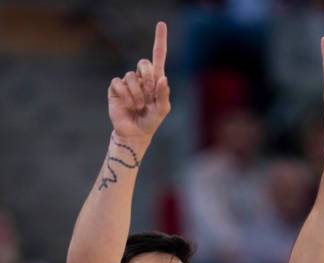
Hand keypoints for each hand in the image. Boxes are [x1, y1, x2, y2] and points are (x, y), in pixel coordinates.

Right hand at [108, 22, 169, 141]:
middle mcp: (141, 78)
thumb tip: (163, 78)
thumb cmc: (150, 121)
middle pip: (143, 63)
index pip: (158, 56)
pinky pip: (119, 83)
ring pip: (131, 76)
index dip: (160, 40)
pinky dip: (126, 95)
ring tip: (139, 106)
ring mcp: (128, 83)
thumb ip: (164, 94)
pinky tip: (129, 105)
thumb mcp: (162, 110)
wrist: (134, 133)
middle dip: (148, 77)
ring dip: (137, 93)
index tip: (161, 24)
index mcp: (155, 80)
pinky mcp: (116, 89)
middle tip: (150, 92)